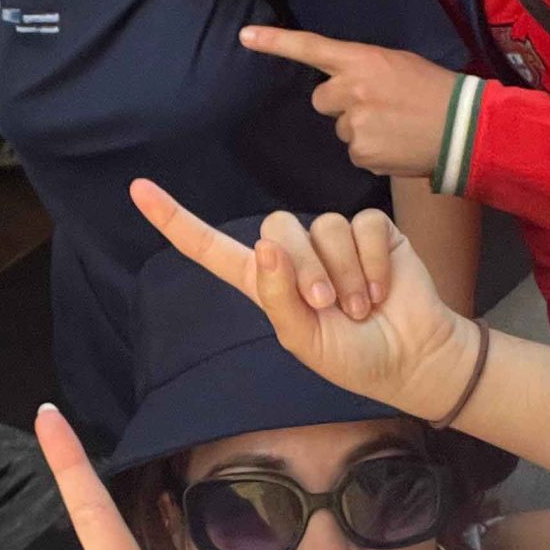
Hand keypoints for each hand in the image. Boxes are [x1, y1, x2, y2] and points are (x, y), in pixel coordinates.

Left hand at [130, 181, 482, 425]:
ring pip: (323, 227)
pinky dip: (371, 262)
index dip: (174, 220)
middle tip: (328, 305)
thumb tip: (265, 244)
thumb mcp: (304, 341)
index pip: (210, 247)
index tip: (137, 191)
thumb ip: (278, 296)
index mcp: (264, 282)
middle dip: (304, 268)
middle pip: (276, 228)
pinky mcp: (371, 231)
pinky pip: (361, 226)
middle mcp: (294, 254)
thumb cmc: (354, 357)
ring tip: (362, 306)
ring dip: (344, 272)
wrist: (412, 357)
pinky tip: (382, 289)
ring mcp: (333, 239)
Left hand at [240, 27, 454, 176]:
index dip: (275, 42)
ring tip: (396, 126)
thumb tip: (343, 85)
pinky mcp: (361, 154)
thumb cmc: (435, 90)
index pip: (310, 48)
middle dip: (341, 104)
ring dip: (362, 129)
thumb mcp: (398, 64)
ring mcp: (354, 125)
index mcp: (362, 60)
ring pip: (342, 129)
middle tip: (376, 105)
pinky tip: (397, 144)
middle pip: (322, 100)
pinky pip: (356, 153)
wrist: (463, 128)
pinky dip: (373, 151)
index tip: (245, 36)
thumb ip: (364, 70)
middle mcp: (351, 90)